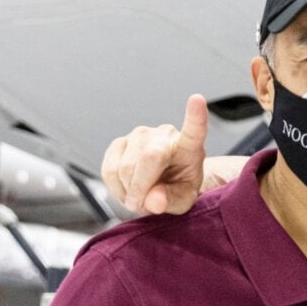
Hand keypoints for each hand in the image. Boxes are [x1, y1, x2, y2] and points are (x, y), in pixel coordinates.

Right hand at [101, 94, 208, 214]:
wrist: (161, 185)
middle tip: (145, 206)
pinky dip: (115, 188)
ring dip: (128, 192)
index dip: (195, 116)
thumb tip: (153, 201)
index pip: (194, 130)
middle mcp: (164, 135)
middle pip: (148, 158)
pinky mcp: (119, 143)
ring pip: (125, 167)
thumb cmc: (178, 189)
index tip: (198, 100)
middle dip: (142, 189)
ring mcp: (139, 135)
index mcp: (189, 146)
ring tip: (140, 198)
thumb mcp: (183, 201)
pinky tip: (127, 190)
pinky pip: (108, 170)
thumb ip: (171, 201)